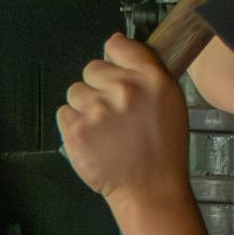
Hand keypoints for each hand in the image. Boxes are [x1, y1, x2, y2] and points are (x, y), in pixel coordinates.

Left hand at [58, 36, 189, 211]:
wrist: (150, 190)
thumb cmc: (162, 149)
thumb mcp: (170, 101)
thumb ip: (145, 71)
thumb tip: (115, 44)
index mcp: (152, 79)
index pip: (118, 46)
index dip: (113, 58)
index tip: (115, 72)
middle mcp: (125, 90)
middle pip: (92, 68)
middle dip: (98, 86)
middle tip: (113, 112)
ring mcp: (98, 110)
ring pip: (75, 91)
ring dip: (85, 106)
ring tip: (104, 128)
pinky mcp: (76, 130)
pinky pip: (63, 113)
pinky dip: (73, 125)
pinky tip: (93, 139)